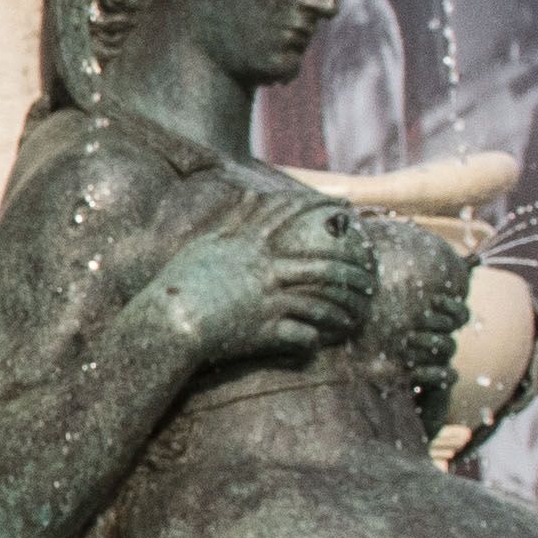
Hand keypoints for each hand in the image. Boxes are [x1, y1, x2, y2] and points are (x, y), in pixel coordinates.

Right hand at [149, 206, 380, 367]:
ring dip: (345, 307)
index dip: (323, 211)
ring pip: (322, 300)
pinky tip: (326, 340)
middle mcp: (265, 269)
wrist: (166, 321)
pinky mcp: (265, 330)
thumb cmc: (177, 283)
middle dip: (353, 269)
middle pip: (324, 264)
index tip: (347, 209)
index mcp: (249, 245)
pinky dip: (316, 337)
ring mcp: (268, 300)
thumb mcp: (204, 244)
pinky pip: (302, 334)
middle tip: (371, 275)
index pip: (293, 220)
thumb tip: (251, 196)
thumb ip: (232, 222)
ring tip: (360, 313)